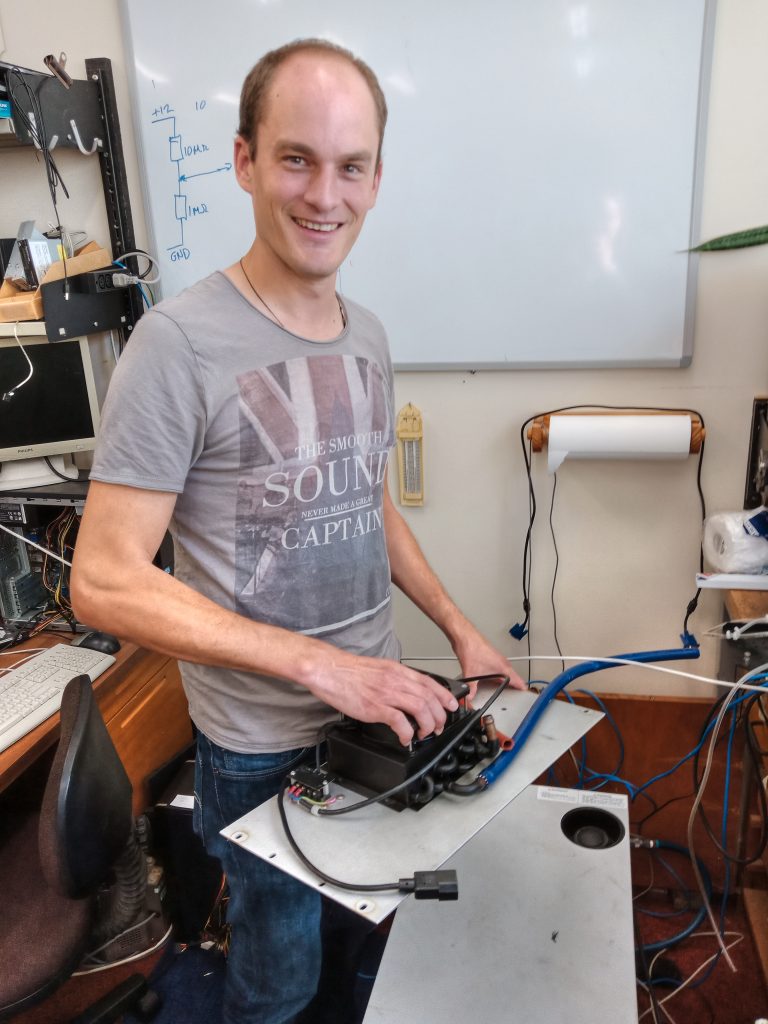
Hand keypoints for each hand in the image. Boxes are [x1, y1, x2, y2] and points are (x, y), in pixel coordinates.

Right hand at [305, 650, 459, 745]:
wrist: (330, 670)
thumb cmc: (350, 672)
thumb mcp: (380, 669)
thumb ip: (396, 679)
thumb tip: (408, 693)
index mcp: (398, 671)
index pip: (430, 682)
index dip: (444, 696)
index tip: (452, 706)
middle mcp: (396, 681)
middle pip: (429, 698)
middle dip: (439, 715)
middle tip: (439, 726)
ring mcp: (386, 694)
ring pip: (420, 709)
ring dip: (427, 725)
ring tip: (425, 733)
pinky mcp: (375, 707)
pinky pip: (400, 722)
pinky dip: (407, 732)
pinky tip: (405, 738)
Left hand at [451, 623, 525, 699]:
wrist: (465, 637)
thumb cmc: (471, 648)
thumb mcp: (471, 674)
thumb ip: (471, 689)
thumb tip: (469, 698)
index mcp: (504, 668)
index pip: (519, 681)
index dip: (523, 691)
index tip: (525, 697)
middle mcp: (503, 663)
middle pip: (513, 679)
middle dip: (513, 689)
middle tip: (512, 699)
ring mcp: (497, 660)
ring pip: (505, 674)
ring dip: (504, 682)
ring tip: (501, 691)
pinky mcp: (491, 658)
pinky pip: (498, 669)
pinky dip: (497, 676)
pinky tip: (490, 680)